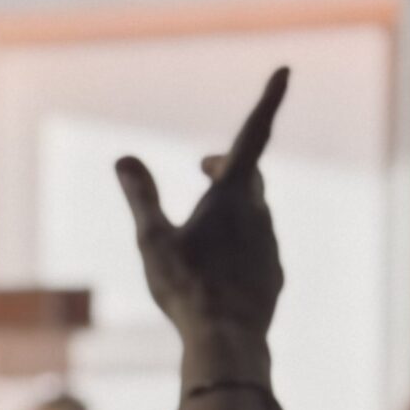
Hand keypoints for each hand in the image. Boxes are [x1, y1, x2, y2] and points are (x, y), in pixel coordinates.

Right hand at [117, 67, 288, 343]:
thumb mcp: (153, 240)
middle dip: (228, 165)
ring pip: (253, 214)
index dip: (269, 100)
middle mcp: (259, 214)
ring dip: (231, 209)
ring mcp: (269, 245)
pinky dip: (237, 245)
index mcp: (233, 195)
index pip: (253, 134)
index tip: (286, 69)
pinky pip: (255, 249)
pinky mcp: (272, 274)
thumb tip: (124, 158)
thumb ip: (141, 197)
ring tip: (204, 224)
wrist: (227, 341)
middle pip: (249, 176)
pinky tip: (218, 268)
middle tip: (205, 165)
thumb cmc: (187, 287)